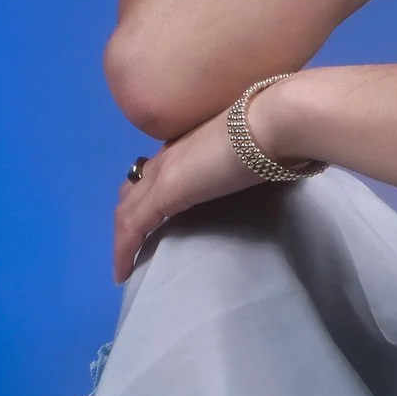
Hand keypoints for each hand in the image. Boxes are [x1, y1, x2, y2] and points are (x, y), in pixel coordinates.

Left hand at [111, 105, 262, 281]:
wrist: (274, 123)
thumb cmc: (272, 135)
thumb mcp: (247, 156)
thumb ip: (236, 168)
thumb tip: (247, 182)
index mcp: (185, 147)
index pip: (151, 175)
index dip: (144, 199)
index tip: (149, 223)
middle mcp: (167, 157)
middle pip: (130, 193)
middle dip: (126, 221)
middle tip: (132, 249)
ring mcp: (162, 173)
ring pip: (125, 212)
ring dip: (122, 241)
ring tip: (124, 268)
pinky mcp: (165, 191)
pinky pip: (132, 227)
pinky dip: (124, 251)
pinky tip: (124, 273)